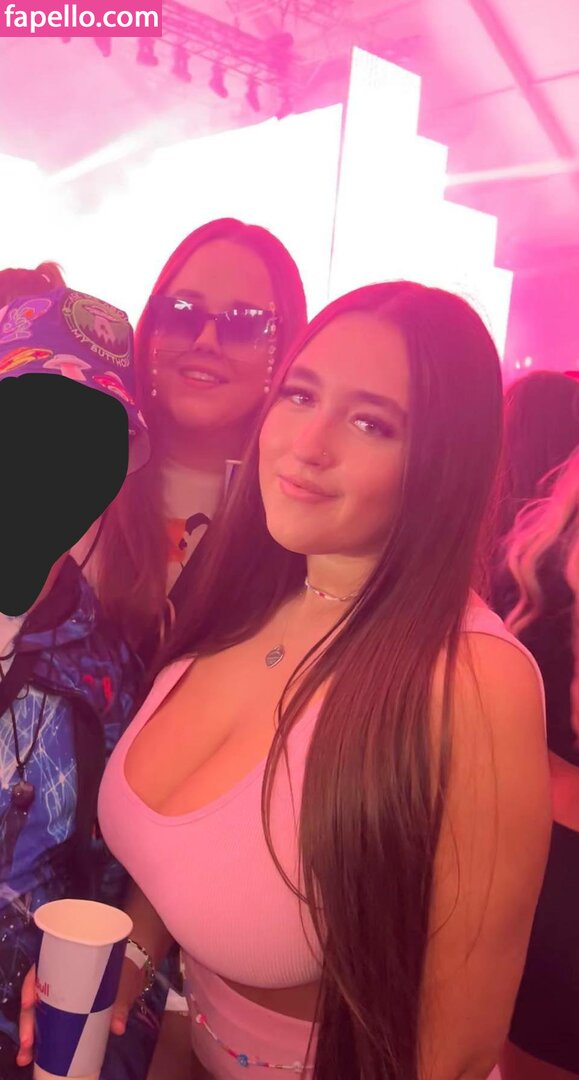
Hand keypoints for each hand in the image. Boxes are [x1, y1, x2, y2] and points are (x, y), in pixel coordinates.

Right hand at [17, 955, 144, 1066]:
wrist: (131, 977)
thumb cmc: (124, 973)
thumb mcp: (123, 986)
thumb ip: (120, 1005)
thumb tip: (117, 1028)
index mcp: (69, 961)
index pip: (42, 968)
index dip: (31, 984)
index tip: (29, 1002)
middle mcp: (58, 976)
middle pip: (35, 994)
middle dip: (27, 1019)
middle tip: (28, 1042)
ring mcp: (58, 994)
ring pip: (36, 1010)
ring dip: (29, 1032)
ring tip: (25, 1056)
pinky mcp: (62, 1009)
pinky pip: (44, 1020)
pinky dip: (37, 1036)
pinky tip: (31, 1053)